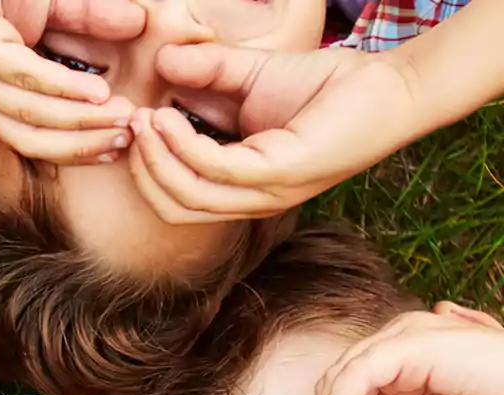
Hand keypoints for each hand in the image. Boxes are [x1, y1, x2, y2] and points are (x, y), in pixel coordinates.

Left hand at [0, 0, 142, 163]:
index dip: (76, 147)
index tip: (118, 147)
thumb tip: (137, 25)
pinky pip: (24, 77)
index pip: (33, 137)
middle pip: (31, 139)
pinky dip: (62, 88)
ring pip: (30, 114)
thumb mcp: (51, 4)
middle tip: (126, 137)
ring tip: (121, 115)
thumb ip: (89, 18)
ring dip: (81, 120)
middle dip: (82, 143)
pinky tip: (96, 92)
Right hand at [128, 43, 417, 221]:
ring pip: (187, 195)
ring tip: (145, 118)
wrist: (389, 86)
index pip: (176, 199)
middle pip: (173, 206)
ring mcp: (266, 193)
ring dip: (156, 158)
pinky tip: (169, 116)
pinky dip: (183, 145)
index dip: (144, 167)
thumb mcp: (252, 76)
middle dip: (142, 168)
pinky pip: (215, 169)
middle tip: (130, 123)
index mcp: (242, 187)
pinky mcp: (281, 174)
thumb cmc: (328, 87)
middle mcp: (251, 200)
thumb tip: (162, 62)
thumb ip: (209, 72)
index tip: (130, 124)